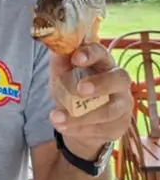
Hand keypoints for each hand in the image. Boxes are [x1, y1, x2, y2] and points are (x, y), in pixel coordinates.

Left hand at [49, 42, 132, 159]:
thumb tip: (55, 50)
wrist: (79, 122)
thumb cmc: (72, 90)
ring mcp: (122, 104)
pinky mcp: (119, 125)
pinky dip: (79, 129)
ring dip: (81, 116)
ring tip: (56, 117)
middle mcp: (118, 82)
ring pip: (110, 110)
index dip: (90, 54)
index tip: (75, 58)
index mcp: (102, 63)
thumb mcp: (61, 76)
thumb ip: (59, 65)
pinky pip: (102, 128)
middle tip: (80, 89)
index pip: (101, 53)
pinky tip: (62, 126)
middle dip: (100, 84)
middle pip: (119, 78)